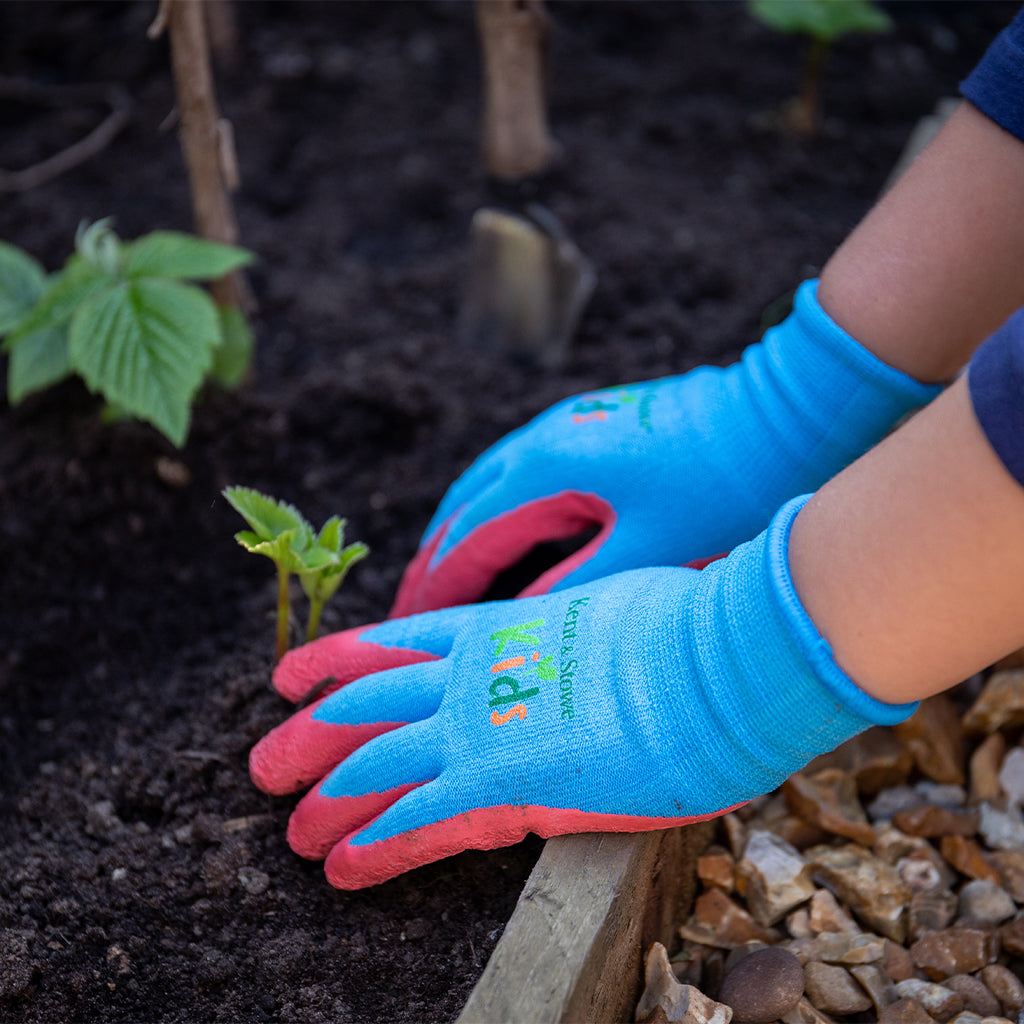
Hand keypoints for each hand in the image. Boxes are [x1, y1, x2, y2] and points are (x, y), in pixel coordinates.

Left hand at [251, 497, 915, 889]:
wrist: (723, 650)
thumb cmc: (688, 627)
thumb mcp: (606, 613)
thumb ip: (563, 637)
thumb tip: (554, 649)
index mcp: (501, 629)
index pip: (394, 641)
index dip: (334, 660)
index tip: (290, 675)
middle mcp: (477, 673)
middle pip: (363, 703)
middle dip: (308, 735)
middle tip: (266, 764)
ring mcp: (487, 727)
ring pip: (374, 765)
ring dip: (328, 800)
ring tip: (294, 832)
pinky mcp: (510, 786)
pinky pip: (419, 821)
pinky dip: (375, 846)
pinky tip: (342, 868)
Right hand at [390, 280, 938, 616]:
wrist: (782, 415)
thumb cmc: (721, 487)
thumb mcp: (647, 550)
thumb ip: (575, 586)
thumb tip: (515, 624)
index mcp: (544, 471)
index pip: (467, 541)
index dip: (434, 591)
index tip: (404, 631)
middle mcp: (540, 442)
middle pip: (463, 510)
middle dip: (435, 564)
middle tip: (407, 613)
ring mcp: (563, 428)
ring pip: (487, 488)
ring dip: (460, 536)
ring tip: (440, 580)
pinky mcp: (588, 427)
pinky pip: (519, 474)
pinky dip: (495, 511)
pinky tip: (505, 532)